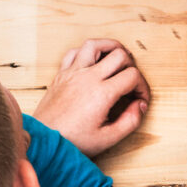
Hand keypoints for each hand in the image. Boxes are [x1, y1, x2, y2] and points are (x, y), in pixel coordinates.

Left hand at [34, 39, 149, 156]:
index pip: (132, 76)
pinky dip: (87, 51)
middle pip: (119, 55)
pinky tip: (93, 62)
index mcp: (102, 94)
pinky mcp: (61, 74)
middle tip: (131, 81)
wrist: (43, 140)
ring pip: (95, 44)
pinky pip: (74, 52)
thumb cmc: (73, 141)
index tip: (140, 99)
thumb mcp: (108, 138)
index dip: (143, 87)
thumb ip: (130, 121)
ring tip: (117, 58)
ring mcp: (73, 73)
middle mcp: (88, 78)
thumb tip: (140, 105)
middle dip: (132, 66)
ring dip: (110, 47)